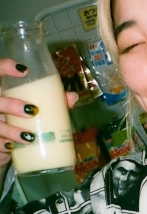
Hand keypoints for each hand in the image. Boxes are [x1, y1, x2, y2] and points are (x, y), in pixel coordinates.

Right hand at [0, 59, 77, 176]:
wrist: (2, 143)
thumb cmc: (17, 119)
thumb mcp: (31, 108)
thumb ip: (51, 101)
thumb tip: (72, 96)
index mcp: (1, 91)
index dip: (5, 67)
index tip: (24, 70)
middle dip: (11, 104)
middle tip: (33, 110)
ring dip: (11, 130)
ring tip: (30, 136)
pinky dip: (3, 144)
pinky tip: (12, 146)